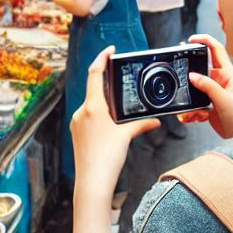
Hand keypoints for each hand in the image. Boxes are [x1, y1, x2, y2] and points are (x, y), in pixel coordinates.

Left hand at [71, 46, 159, 196]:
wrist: (92, 181)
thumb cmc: (107, 158)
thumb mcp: (127, 136)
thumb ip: (142, 124)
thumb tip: (156, 121)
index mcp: (93, 106)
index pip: (95, 74)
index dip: (102, 58)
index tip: (110, 50)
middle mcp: (81, 111)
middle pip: (94, 89)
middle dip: (107, 84)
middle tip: (120, 78)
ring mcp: (77, 122)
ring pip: (91, 105)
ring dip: (104, 102)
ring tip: (118, 107)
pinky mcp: (76, 133)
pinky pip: (88, 116)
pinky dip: (99, 115)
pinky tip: (109, 125)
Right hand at [178, 33, 232, 138]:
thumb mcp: (223, 100)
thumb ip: (208, 86)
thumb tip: (192, 75)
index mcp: (228, 74)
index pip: (216, 50)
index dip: (205, 41)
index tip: (191, 40)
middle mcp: (220, 81)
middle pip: (200, 70)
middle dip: (190, 77)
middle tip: (182, 82)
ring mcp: (213, 92)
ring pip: (194, 88)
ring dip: (190, 99)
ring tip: (194, 112)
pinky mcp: (208, 104)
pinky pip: (193, 102)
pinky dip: (191, 110)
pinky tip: (195, 118)